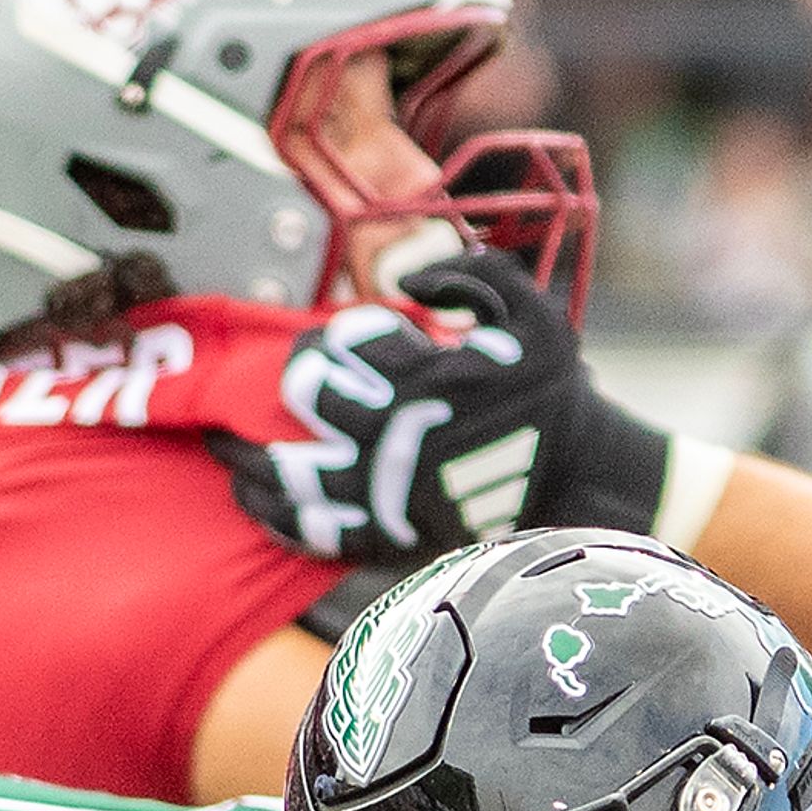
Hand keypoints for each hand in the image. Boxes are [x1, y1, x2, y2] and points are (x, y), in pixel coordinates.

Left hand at [207, 252, 692, 562]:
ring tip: (229, 447)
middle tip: (284, 381)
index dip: (336, 336)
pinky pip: (315, 532)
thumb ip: (473, 274)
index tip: (348, 341)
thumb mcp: (533, 315)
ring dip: (250, 456)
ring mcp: (389, 492)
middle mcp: (397, 435)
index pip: (342, 343)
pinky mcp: (392, 537)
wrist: (582, 478)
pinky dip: (277, 517)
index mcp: (425, 378)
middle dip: (293, 381)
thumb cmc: (554, 395)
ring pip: (291, 472)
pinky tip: (255, 500)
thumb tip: (407, 282)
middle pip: (306, 397)